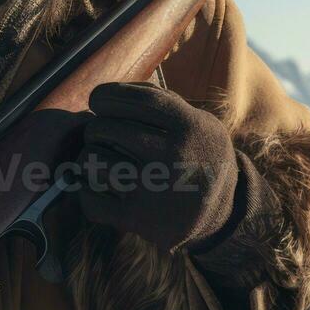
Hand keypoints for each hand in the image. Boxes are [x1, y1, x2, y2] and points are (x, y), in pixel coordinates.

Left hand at [77, 81, 238, 253]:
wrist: (223, 214)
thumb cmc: (198, 157)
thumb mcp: (199, 122)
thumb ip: (163, 101)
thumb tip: (113, 91)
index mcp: (189, 127)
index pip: (136, 100)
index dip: (108, 95)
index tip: (97, 99)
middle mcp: (173, 155)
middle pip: (107, 128)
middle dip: (96, 128)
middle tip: (100, 135)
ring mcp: (155, 189)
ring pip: (93, 160)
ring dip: (89, 158)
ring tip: (98, 159)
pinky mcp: (138, 218)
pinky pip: (91, 200)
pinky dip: (86, 192)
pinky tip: (98, 187)